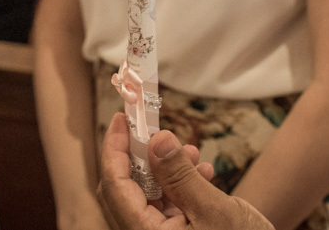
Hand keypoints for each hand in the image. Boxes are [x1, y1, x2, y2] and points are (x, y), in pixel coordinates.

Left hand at [98, 114, 268, 229]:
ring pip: (148, 196)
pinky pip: (166, 207)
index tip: (121, 119)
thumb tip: (156, 140)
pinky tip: (203, 173)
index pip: (115, 187)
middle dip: (141, 155)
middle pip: (126, 190)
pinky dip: (180, 186)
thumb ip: (180, 176)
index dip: (114, 149)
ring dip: (165, 170)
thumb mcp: (214, 209)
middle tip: (153, 127)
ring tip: (193, 153)